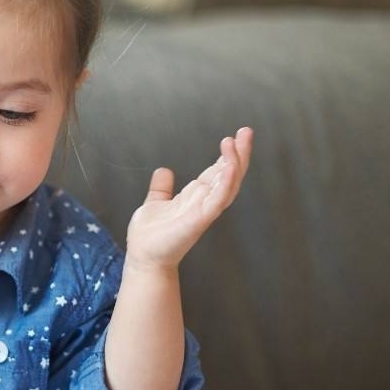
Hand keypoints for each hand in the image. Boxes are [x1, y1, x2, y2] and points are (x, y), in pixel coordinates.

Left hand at [126, 127, 252, 268]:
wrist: (142, 258)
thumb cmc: (150, 236)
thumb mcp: (155, 203)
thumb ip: (162, 188)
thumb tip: (164, 171)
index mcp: (196, 197)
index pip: (218, 172)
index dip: (228, 155)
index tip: (235, 136)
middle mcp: (204, 203)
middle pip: (229, 175)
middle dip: (240, 153)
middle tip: (247, 131)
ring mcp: (204, 212)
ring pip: (228, 184)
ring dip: (235, 162)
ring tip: (236, 141)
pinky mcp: (199, 220)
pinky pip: (218, 200)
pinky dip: (226, 183)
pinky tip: (230, 166)